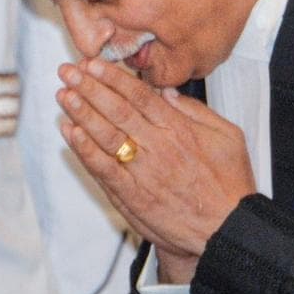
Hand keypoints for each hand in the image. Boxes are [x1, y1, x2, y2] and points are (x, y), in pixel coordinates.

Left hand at [56, 60, 255, 265]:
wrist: (227, 229)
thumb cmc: (229, 185)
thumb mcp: (228, 137)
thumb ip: (197, 112)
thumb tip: (169, 94)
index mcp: (179, 129)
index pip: (139, 96)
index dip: (113, 78)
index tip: (93, 64)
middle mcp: (158, 146)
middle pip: (117, 110)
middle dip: (89, 87)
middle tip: (68, 72)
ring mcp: (142, 171)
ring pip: (105, 135)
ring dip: (81, 113)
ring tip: (64, 95)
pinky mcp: (131, 195)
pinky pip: (103, 168)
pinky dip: (84, 150)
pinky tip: (70, 133)